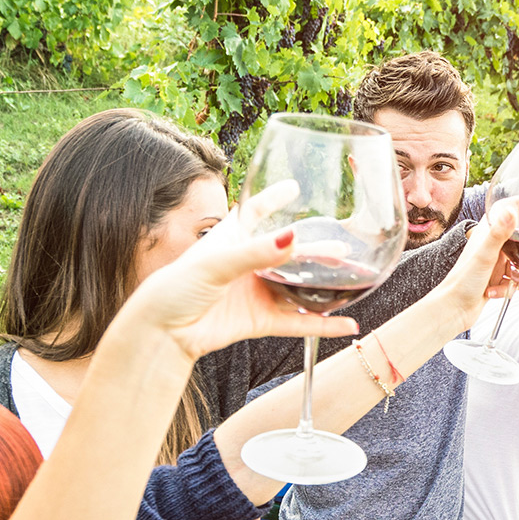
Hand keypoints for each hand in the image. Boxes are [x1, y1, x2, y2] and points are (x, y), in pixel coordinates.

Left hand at [119, 181, 360, 358]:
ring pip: (299, 287)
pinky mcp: (260, 320)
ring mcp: (256, 292)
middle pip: (290, 252)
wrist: (163, 332)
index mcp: (232, 238)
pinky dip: (323, 325)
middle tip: (344, 244)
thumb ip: (255, 253)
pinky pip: (299, 322)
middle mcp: (248, 263)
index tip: (296, 187)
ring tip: (356, 277)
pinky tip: (348, 324)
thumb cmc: (176, 288)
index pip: (257, 210)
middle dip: (317, 248)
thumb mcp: (215, 263)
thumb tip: (292, 240)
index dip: (275, 197)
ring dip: (326, 284)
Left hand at [434, 195, 518, 325]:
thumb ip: (499, 233)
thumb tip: (511, 210)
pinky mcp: (493, 280)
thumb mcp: (485, 256)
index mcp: (484, 236)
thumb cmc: (462, 282)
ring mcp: (492, 264)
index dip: (518, 204)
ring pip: (518, 266)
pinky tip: (495, 294)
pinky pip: (511, 281)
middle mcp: (489, 248)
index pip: (503, 211)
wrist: (452, 310)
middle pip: (518, 243)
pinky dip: (508, 289)